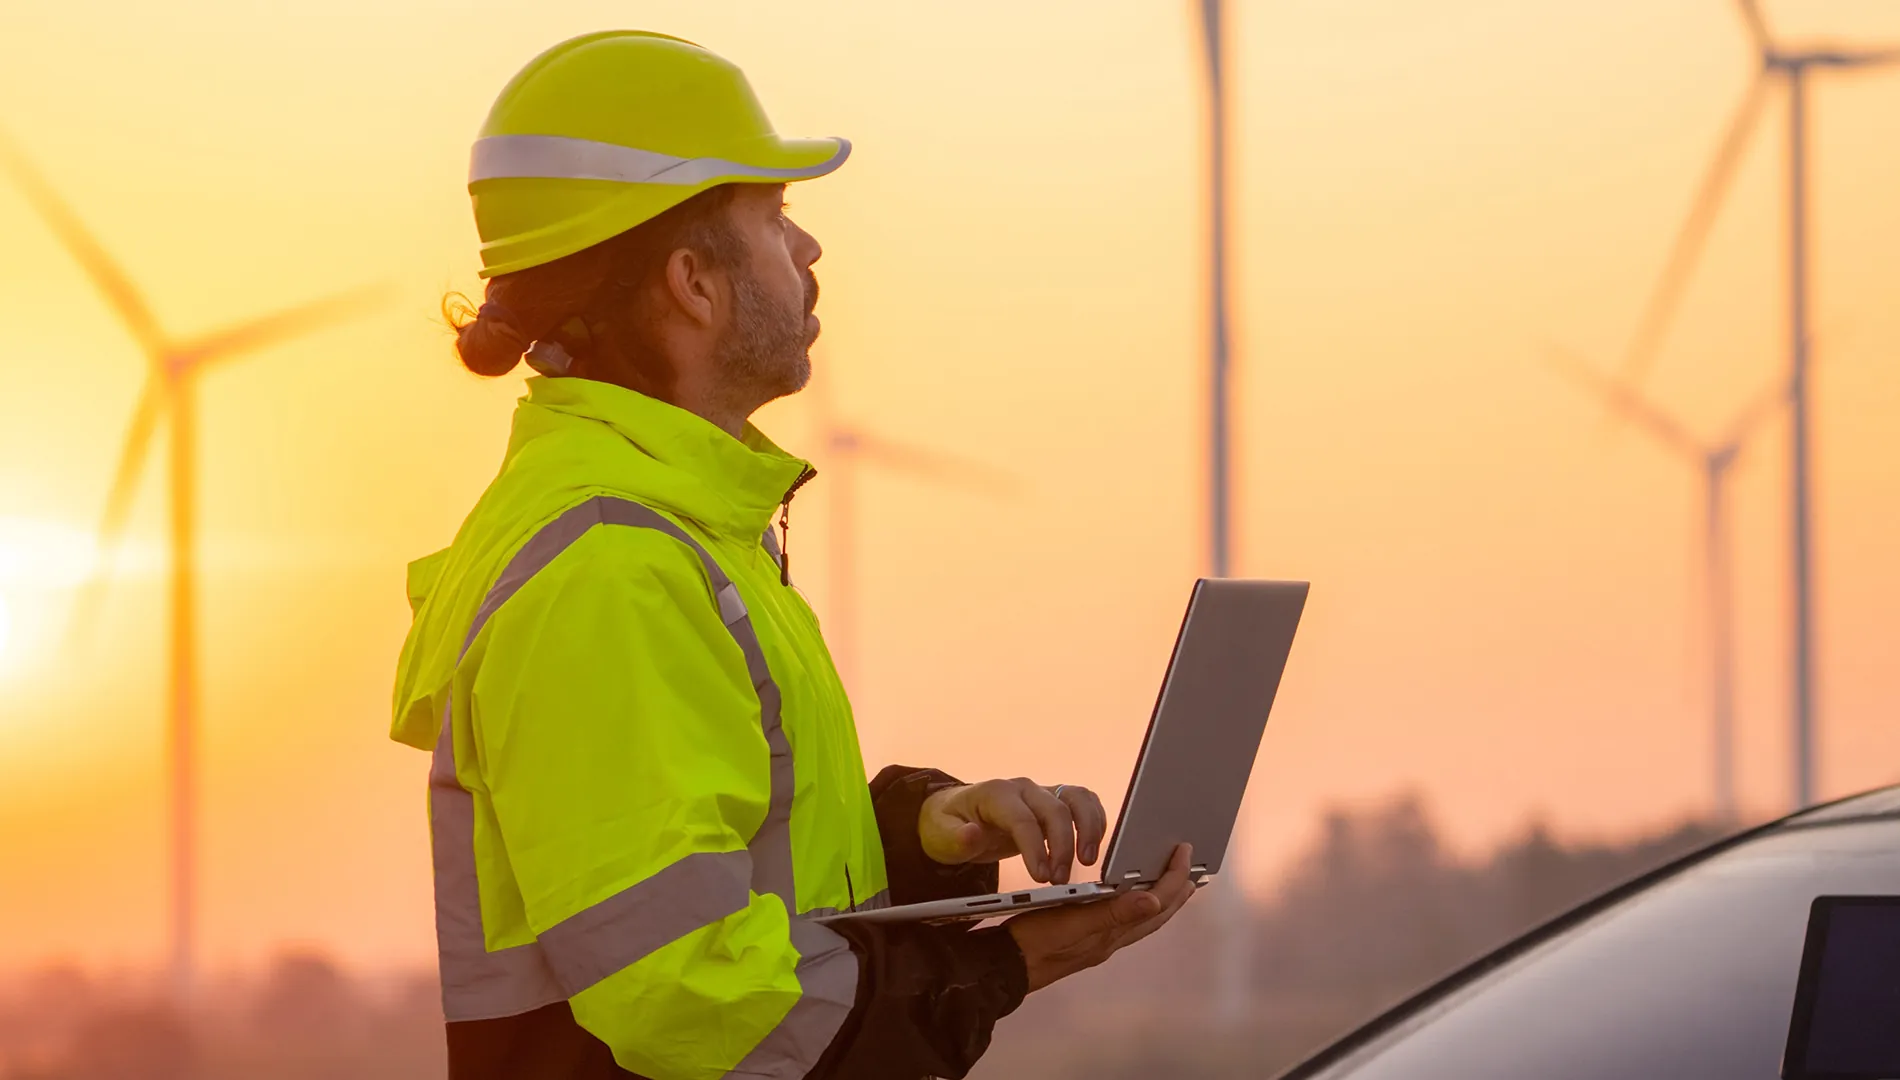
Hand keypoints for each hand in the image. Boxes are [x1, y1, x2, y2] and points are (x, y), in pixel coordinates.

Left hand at [917, 778, 1106, 883]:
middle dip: (1063, 846)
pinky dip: (1094, 821)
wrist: (955, 814)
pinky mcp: (1054, 801)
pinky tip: (1091, 847)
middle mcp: (1023, 788)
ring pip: (1077, 799)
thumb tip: (972, 834)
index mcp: (996, 794)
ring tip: (1087, 861)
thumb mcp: (941, 836)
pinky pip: (1083, 802)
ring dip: (1088, 829)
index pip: (1022, 819)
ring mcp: (1041, 792)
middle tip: (1060, 880)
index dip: (1035, 848)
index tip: (1042, 877)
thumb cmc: (948, 826)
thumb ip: (956, 838)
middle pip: (1055, 809)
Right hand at [1005, 842, 1198, 991]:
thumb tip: (1154, 900)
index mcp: (1111, 933)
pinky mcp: (1086, 941)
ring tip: (1173, 883)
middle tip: (1194, 869)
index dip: (1175, 878)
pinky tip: (1131, 899)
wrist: (1005, 968)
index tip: (1186, 852)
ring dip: (1160, 899)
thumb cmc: (1033, 943)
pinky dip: (1135, 906)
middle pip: (1156, 914)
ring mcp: (1099, 942)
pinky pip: (1123, 921)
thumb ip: (1112, 913)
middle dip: (1176, 891)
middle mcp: (1111, 939)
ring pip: (1142, 919)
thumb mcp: (1072, 923)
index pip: (1156, 903)